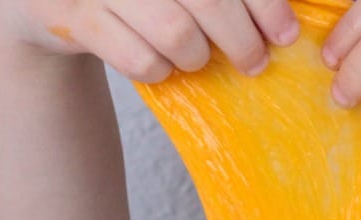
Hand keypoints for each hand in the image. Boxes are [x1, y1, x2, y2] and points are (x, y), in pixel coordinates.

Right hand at [0, 0, 299, 83]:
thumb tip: (279, 15)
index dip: (263, 4)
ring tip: (198, 59)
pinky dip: (158, 72)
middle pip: (207, 1)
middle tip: (255, 62)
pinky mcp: (74, 19)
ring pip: (175, 34)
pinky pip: (139, 61)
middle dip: (241, 40)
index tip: (286, 33)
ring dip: (196, 57)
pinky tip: (161, 67)